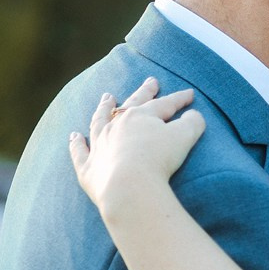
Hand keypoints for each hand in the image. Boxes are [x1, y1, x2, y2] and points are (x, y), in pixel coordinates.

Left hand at [69, 78, 204, 220]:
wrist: (129, 187)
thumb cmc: (158, 160)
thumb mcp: (184, 138)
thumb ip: (192, 123)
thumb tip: (194, 115)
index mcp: (141, 117)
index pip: (164, 104)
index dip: (178, 99)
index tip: (189, 94)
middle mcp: (117, 126)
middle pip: (131, 105)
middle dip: (143, 92)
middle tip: (151, 81)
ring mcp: (100, 145)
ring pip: (100, 121)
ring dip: (104, 109)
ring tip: (107, 97)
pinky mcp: (89, 168)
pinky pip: (80, 153)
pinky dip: (76, 144)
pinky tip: (74, 136)